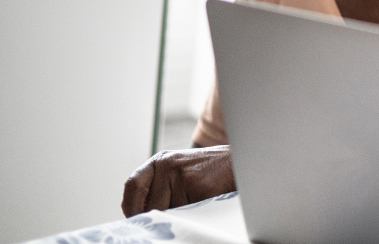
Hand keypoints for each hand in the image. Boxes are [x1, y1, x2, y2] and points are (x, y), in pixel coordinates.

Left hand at [121, 145, 235, 215]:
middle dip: (160, 215)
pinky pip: (187, 214)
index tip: (137, 220)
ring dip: (179, 216)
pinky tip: (205, 204)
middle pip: (148, 205)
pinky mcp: (200, 188)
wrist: (243, 162)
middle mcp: (168, 165)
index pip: (132, 186)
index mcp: (161, 160)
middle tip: (177, 213)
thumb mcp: (180, 172)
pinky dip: (194, 216)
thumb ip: (159, 188)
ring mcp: (183, 176)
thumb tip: (139, 218)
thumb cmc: (211, 173)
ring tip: (197, 203)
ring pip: (168, 212)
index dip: (132, 207)